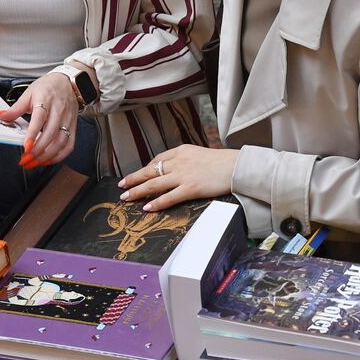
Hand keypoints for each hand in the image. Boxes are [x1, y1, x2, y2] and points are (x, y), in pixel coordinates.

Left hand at [0, 72, 79, 167]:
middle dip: (38, 150)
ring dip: (47, 156)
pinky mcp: (73, 127)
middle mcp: (59, 111)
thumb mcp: (29, 93)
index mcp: (46, 101)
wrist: (69, 83)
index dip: (33, 134)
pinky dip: (59, 156)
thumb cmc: (48, 88)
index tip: (26, 147)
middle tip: (25, 160)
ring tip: (34, 163)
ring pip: (61, 142)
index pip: (40, 119)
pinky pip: (69, 145)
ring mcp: (68, 120)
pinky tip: (47, 160)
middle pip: (51, 134)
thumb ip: (15, 108)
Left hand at [118, 145, 239, 211]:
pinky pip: (169, 197)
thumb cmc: (222, 162)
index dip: (144, 169)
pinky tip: (147, 208)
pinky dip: (157, 203)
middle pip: (150, 171)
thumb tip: (174, 171)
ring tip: (126, 197)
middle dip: (133, 179)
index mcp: (182, 151)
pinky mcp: (191, 188)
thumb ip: (186, 160)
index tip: (137, 176)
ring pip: (154, 184)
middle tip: (121, 186)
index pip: (157, 159)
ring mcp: (184, 175)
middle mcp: (179, 162)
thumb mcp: (200, 154)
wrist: (237, 167)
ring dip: (138, 191)